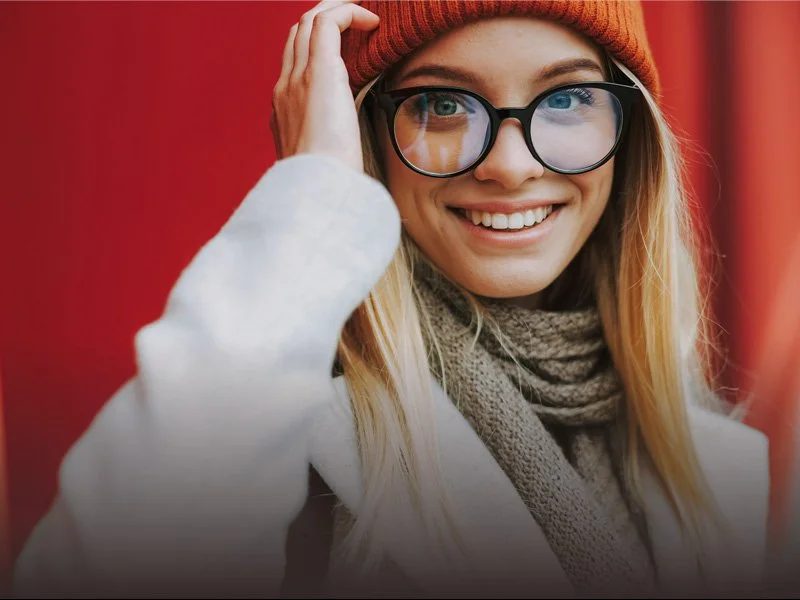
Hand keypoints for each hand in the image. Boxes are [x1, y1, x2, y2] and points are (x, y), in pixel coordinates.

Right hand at [270, 0, 379, 172]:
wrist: (315, 189)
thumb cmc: (324, 186)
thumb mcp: (321, 167)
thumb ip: (328, 155)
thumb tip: (346, 162)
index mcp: (282, 111)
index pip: (293, 63)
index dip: (314, 46)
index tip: (344, 48)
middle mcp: (284, 89)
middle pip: (296, 35)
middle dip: (323, 19)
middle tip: (353, 19)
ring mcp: (298, 78)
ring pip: (308, 22)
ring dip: (336, 10)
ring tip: (363, 14)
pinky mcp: (319, 72)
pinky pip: (328, 22)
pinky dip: (349, 14)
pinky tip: (372, 22)